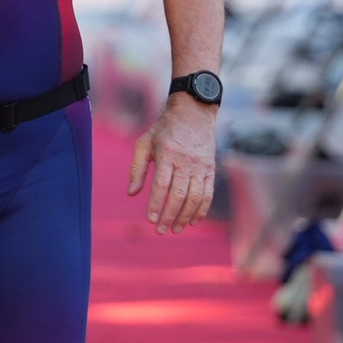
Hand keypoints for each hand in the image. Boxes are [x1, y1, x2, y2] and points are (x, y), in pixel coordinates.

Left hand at [128, 94, 217, 233]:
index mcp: (166, 153)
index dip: (156, 203)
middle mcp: (185, 160)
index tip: (150, 219)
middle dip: (169, 215)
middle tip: (160, 231)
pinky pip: (208, 193)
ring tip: (176, 229)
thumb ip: (137, 169)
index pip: (161, 184)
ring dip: (186, 216)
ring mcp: (201, 165)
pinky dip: (202, 210)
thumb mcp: (145, 143)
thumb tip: (131, 194)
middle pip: (179, 194)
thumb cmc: (164, 129)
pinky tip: (193, 221)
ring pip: (195, 197)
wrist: (194, 112)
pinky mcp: (211, 169)